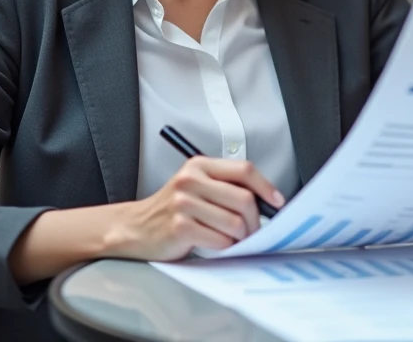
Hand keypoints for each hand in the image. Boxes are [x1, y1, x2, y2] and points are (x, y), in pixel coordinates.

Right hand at [102, 157, 284, 260]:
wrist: (136, 228)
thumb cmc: (173, 210)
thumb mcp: (197, 186)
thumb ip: (226, 187)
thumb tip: (266, 201)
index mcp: (199, 165)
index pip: (244, 170)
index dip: (266, 187)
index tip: (277, 202)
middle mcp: (191, 180)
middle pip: (244, 199)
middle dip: (255, 221)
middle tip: (254, 232)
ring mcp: (183, 203)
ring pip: (235, 223)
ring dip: (241, 237)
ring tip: (234, 240)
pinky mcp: (179, 227)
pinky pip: (219, 240)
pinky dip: (225, 247)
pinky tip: (216, 245)